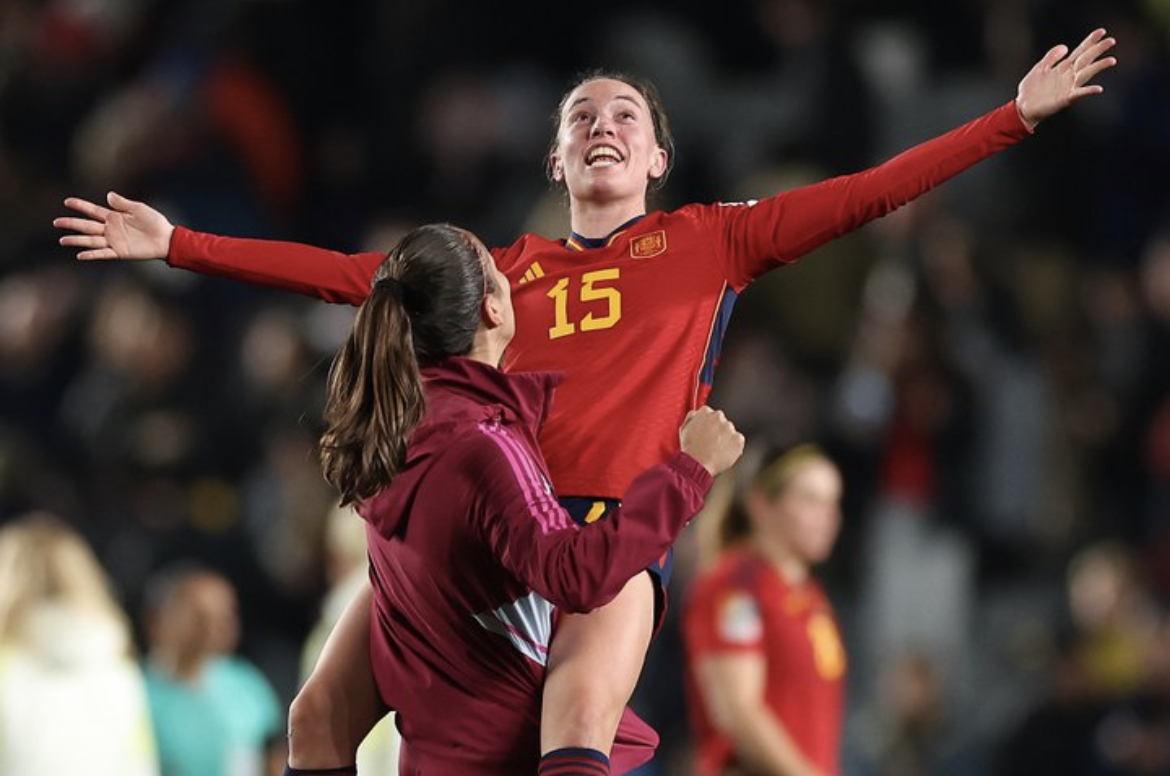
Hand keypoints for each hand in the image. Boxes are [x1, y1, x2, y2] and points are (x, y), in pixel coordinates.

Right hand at [53, 191, 174, 260]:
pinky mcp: (119, 252)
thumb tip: (108, 194)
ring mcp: (113, 241)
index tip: (67, 201)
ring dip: (76, 240)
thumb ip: (122, 203)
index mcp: (114, 217)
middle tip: (56, 222)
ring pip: (90, 240)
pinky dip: (92, 254)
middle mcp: (110, 229)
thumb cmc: (154, 222)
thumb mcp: (138, 208)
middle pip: (86, 226)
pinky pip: (102, 253)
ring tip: (62, 240)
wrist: (165, 238)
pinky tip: (80, 255)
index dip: (80, 206)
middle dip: (71, 223)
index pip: (93, 210)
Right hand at [679, 407, 744, 475]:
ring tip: (716, 450)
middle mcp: (719, 417)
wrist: (697, 464)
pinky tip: (724, 452)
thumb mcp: (684, 429)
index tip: (707, 432)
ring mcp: (730, 428)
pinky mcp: (738, 439)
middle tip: (712, 442)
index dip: (708, 424)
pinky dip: (734, 447)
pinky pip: (739, 441)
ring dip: (726, 438)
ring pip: (730, 431)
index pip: (710, 413)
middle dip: (718, 430)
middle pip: (722, 422)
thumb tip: (696, 414)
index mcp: (705, 412)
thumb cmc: (690, 449)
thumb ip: (691, 417)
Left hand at [1015, 27, 1116, 129]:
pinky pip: (1079, 94)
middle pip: (1086, 60)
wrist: (1022, 108)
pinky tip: (1099, 88)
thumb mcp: (1040, 68)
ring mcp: (1068, 87)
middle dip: (1098, 50)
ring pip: (1086, 74)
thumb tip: (1065, 46)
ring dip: (1098, 67)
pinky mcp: (1065, 99)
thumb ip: (1051, 57)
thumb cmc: (1031, 90)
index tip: (1102, 31)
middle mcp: (1069, 76)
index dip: (1090, 41)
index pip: (1080, 51)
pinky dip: (1088, 91)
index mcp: (1063, 68)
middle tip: (1111, 40)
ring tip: (1111, 60)